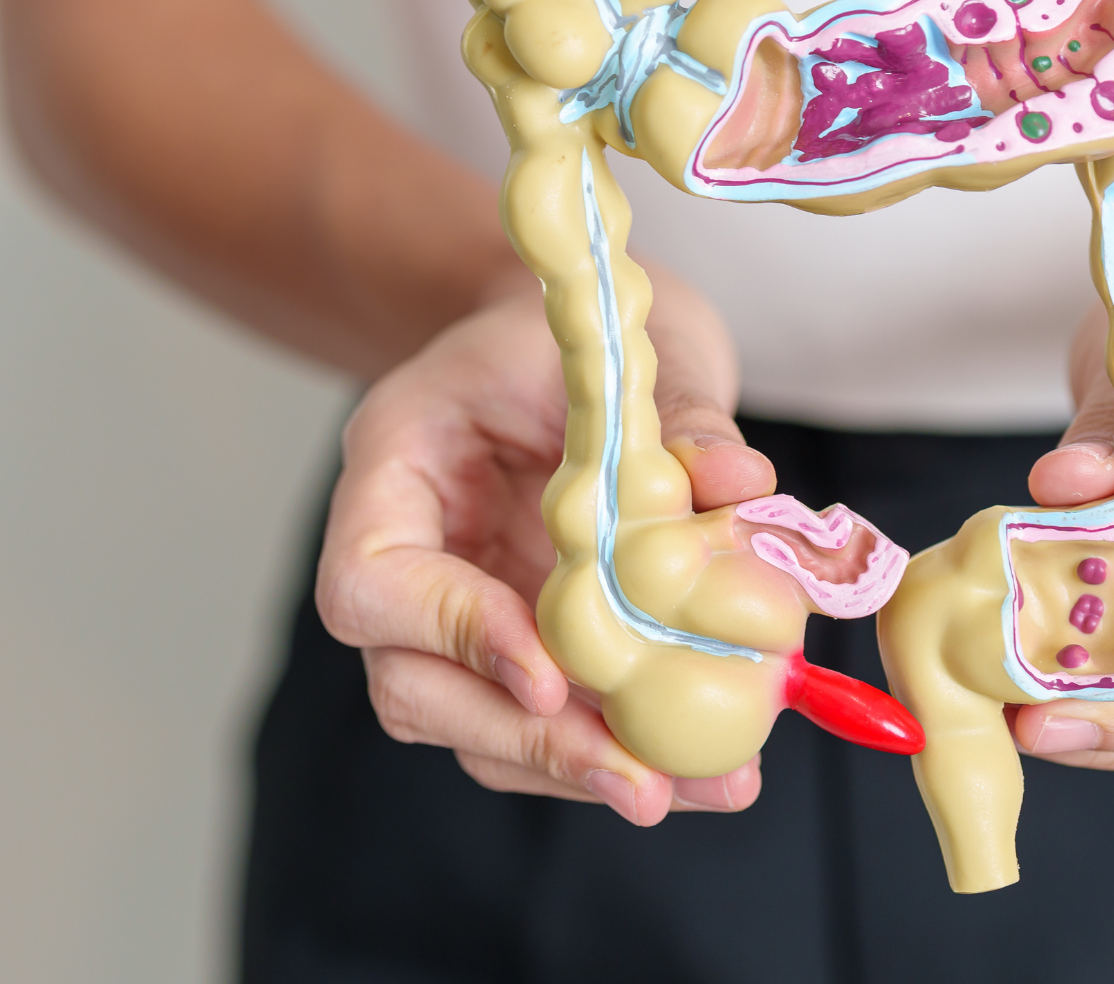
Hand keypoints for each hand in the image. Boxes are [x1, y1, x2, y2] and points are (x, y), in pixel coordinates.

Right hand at [314, 265, 775, 823]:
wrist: (572, 332)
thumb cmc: (576, 324)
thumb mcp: (626, 341)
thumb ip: (678, 415)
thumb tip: (742, 489)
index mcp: (395, 466)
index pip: (371, 583)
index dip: (453, 636)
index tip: (551, 675)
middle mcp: (412, 555)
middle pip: (417, 689)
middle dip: (532, 744)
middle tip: (640, 783)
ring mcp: (461, 611)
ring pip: (484, 727)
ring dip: (586, 770)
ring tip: (704, 789)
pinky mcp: (524, 646)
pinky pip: (552, 720)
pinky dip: (623, 748)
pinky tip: (710, 773)